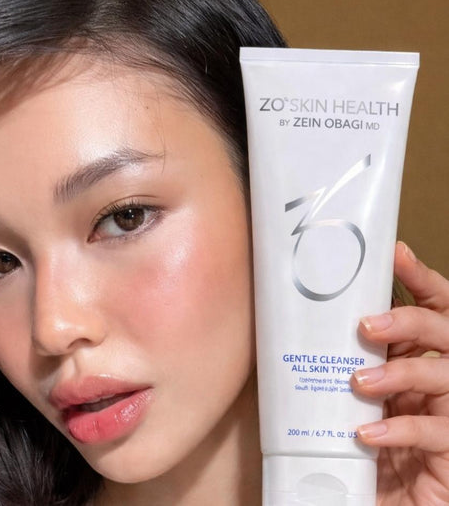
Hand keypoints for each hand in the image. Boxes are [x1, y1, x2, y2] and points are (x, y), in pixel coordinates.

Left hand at [351, 241, 448, 505]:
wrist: (384, 495)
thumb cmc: (365, 433)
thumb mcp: (356, 390)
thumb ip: (348, 359)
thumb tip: (301, 321)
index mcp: (420, 355)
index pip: (433, 308)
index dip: (420, 279)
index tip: (396, 254)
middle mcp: (441, 377)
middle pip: (445, 333)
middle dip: (410, 321)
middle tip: (368, 325)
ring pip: (445, 378)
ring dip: (400, 374)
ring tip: (360, 382)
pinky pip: (435, 434)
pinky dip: (399, 430)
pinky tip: (367, 433)